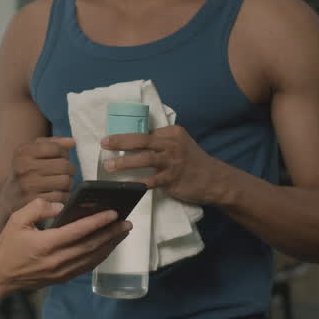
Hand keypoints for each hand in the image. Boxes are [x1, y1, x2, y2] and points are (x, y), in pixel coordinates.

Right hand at [0, 198, 130, 290]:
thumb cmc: (8, 245)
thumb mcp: (17, 219)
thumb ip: (38, 207)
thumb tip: (61, 207)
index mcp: (45, 244)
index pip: (78, 231)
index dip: (98, 222)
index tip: (113, 212)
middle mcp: (56, 260)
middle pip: (91, 246)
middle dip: (112, 233)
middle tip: (127, 222)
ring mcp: (61, 272)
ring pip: (92, 257)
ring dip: (110, 245)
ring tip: (123, 232)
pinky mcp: (62, 278)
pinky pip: (87, 266)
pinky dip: (100, 256)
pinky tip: (108, 246)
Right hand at [4, 137, 75, 210]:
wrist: (9, 198)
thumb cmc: (26, 171)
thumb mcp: (32, 152)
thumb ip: (52, 143)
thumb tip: (72, 142)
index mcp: (23, 152)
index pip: (56, 148)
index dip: (64, 153)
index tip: (62, 158)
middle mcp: (23, 168)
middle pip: (64, 165)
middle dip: (70, 170)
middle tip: (66, 173)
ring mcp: (27, 186)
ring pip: (65, 181)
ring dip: (69, 184)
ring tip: (62, 184)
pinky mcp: (34, 202)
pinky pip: (61, 197)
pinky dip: (64, 197)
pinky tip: (58, 195)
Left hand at [101, 125, 221, 204]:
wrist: (214, 179)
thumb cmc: (193, 162)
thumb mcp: (180, 144)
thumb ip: (161, 143)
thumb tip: (134, 144)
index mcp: (173, 132)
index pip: (146, 132)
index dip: (126, 136)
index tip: (110, 139)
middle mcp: (172, 144)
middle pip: (142, 140)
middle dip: (121, 141)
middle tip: (104, 143)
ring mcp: (173, 162)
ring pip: (145, 159)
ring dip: (125, 162)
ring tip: (109, 166)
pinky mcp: (173, 179)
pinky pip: (152, 181)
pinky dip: (138, 183)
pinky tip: (126, 185)